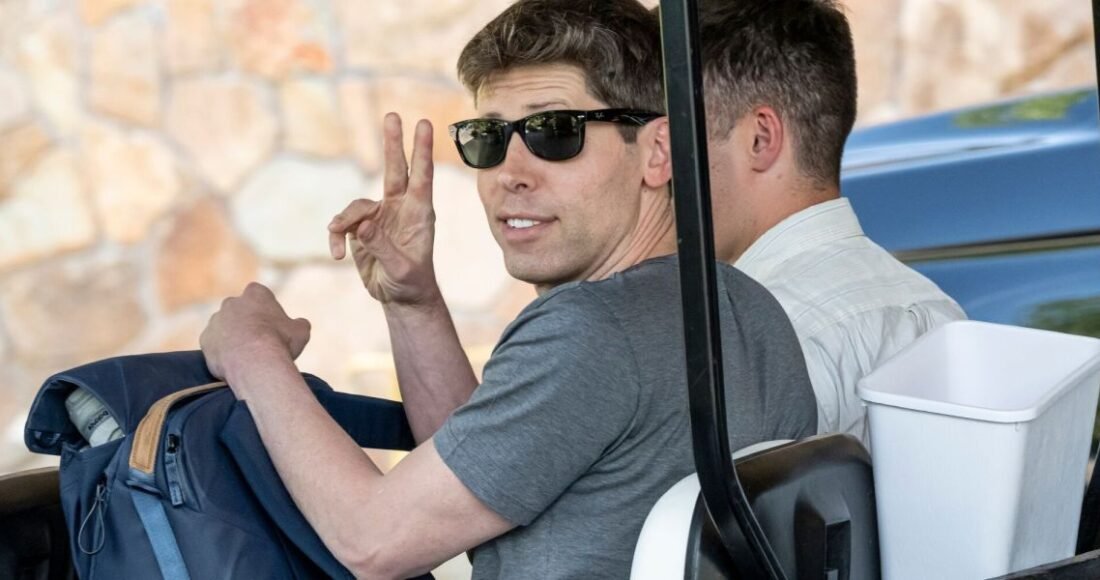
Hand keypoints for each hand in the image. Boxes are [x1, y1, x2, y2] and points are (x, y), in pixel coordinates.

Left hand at [200, 283, 311, 384]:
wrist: (254, 363)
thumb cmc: (280, 343)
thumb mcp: (301, 331)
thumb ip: (298, 324)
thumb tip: (300, 325)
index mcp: (256, 293)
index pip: (260, 294)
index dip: (267, 309)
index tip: (273, 324)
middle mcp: (232, 302)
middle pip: (240, 310)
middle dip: (247, 321)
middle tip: (260, 341)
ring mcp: (216, 320)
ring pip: (225, 327)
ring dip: (233, 337)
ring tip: (247, 356)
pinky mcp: (205, 339)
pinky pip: (214, 344)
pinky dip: (222, 352)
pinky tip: (235, 364)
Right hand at [329, 113, 439, 305]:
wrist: (399, 297)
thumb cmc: (410, 283)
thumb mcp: (400, 269)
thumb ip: (382, 247)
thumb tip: (363, 224)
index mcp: (419, 214)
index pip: (422, 176)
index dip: (421, 150)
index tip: (424, 124)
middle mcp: (400, 208)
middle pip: (395, 169)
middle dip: (393, 142)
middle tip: (392, 114)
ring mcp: (380, 215)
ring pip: (356, 205)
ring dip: (345, 222)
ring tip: (339, 244)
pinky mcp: (362, 227)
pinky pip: (342, 223)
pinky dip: (336, 236)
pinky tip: (336, 254)